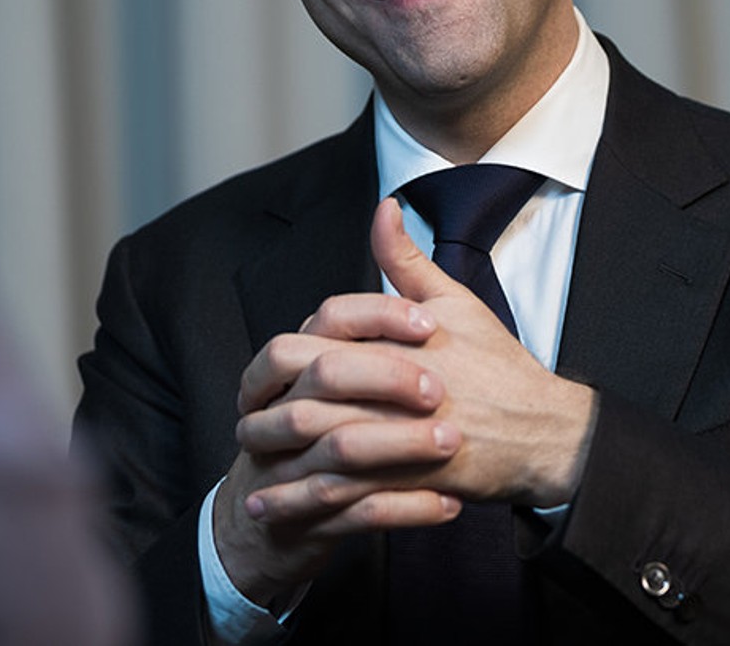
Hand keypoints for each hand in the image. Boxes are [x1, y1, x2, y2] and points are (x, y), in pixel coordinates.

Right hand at [212, 289, 461, 606]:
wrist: (278, 521)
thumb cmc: (326, 421)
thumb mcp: (356, 349)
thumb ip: (382, 285)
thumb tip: (389, 208)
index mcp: (301, 362)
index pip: (327, 320)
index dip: (377, 317)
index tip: (428, 324)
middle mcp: (287, 405)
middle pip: (323, 377)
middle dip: (383, 378)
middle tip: (438, 389)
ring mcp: (291, 463)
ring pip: (339, 446)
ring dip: (399, 445)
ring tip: (452, 444)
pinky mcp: (309, 517)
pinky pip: (358, 514)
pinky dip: (405, 509)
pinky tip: (449, 502)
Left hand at [244, 199, 597, 522]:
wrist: (545, 432)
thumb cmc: (499, 366)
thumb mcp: (456, 303)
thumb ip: (406, 262)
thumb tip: (383, 208)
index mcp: (397, 339)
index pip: (320, 336)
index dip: (283, 356)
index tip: (264, 372)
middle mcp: (393, 385)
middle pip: (307, 394)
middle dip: (266, 409)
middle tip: (242, 420)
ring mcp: (401, 433)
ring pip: (318, 449)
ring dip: (276, 462)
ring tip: (249, 468)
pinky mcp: (409, 479)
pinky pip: (342, 495)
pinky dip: (302, 503)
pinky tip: (274, 506)